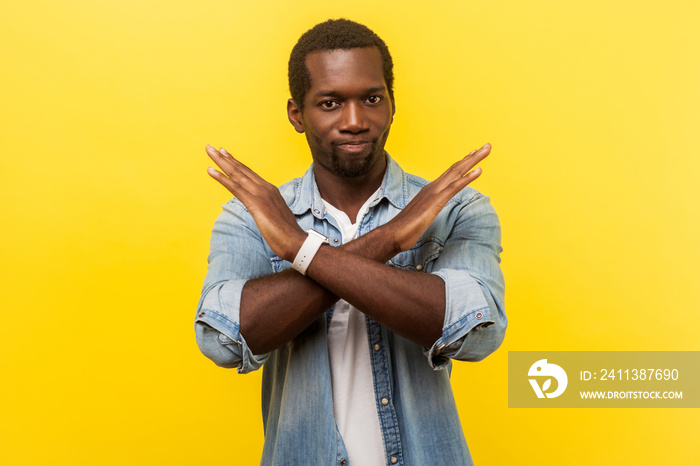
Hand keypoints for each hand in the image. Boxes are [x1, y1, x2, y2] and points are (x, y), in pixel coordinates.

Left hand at [205, 145, 305, 260]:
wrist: (296, 242)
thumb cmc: (287, 234)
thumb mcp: (275, 217)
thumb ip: (267, 210)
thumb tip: (261, 211)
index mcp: (270, 190)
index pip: (250, 174)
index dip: (237, 163)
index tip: (225, 154)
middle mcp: (266, 188)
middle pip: (242, 170)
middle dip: (225, 158)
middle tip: (212, 147)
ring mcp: (261, 194)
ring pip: (237, 174)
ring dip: (221, 162)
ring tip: (209, 151)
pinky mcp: (255, 204)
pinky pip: (235, 188)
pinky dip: (222, 178)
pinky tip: (211, 171)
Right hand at [386, 143, 490, 251]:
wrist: (393, 233)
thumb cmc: (405, 228)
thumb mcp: (420, 216)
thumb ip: (426, 210)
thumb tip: (429, 211)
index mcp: (430, 190)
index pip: (449, 173)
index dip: (463, 163)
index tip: (473, 154)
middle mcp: (433, 187)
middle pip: (456, 168)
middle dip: (473, 156)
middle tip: (487, 146)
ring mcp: (434, 193)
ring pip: (457, 172)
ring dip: (473, 160)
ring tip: (486, 150)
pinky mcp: (436, 202)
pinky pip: (455, 187)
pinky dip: (467, 178)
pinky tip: (479, 170)